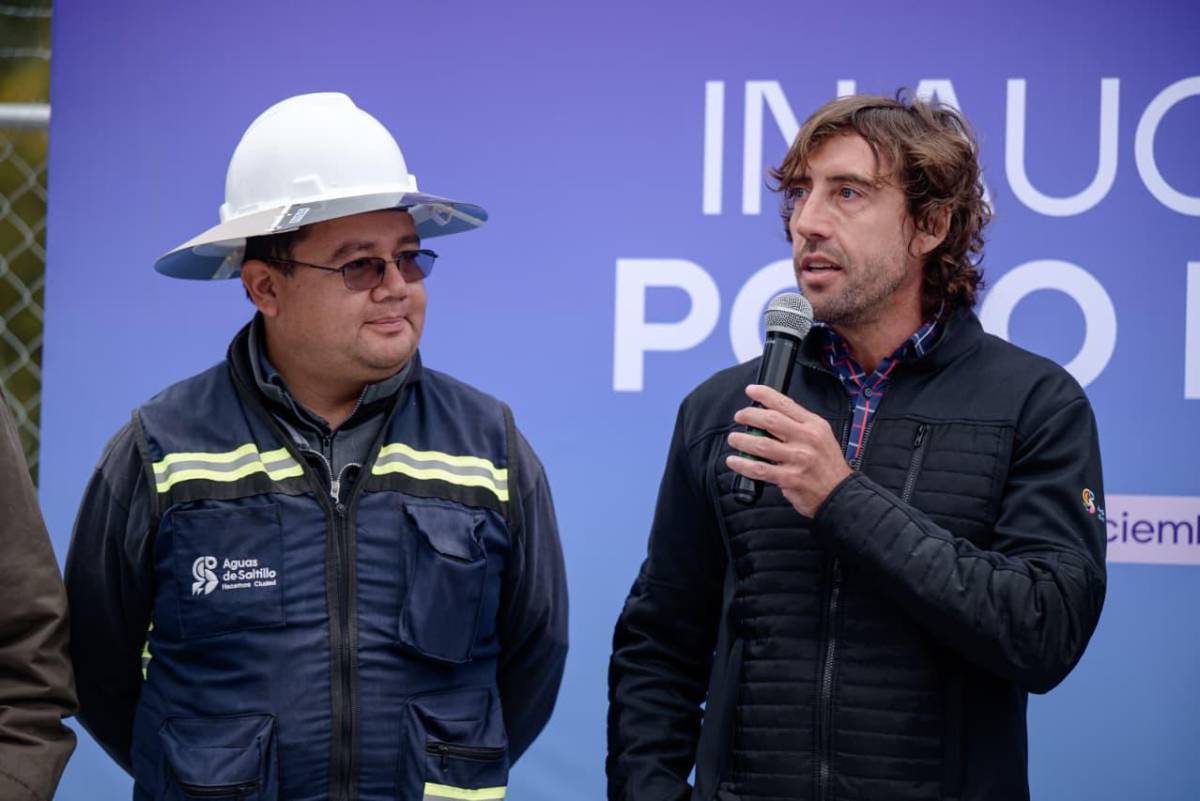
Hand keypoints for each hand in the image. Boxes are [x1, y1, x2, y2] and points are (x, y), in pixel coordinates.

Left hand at [725, 384, 852, 516]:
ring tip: (734, 439)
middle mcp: (807, 439)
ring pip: (761, 444)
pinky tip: (735, 461)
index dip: (765, 394)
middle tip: (739, 416)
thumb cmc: (827, 465)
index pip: (786, 404)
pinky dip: (743, 464)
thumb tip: (769, 414)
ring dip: (742, 440)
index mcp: (814, 425)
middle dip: (749, 416)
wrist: (840, 494)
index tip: (751, 391)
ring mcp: (798, 459)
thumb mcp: (821, 436)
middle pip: (771, 420)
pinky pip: (760, 469)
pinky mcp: (789, 478)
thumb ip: (799, 425)